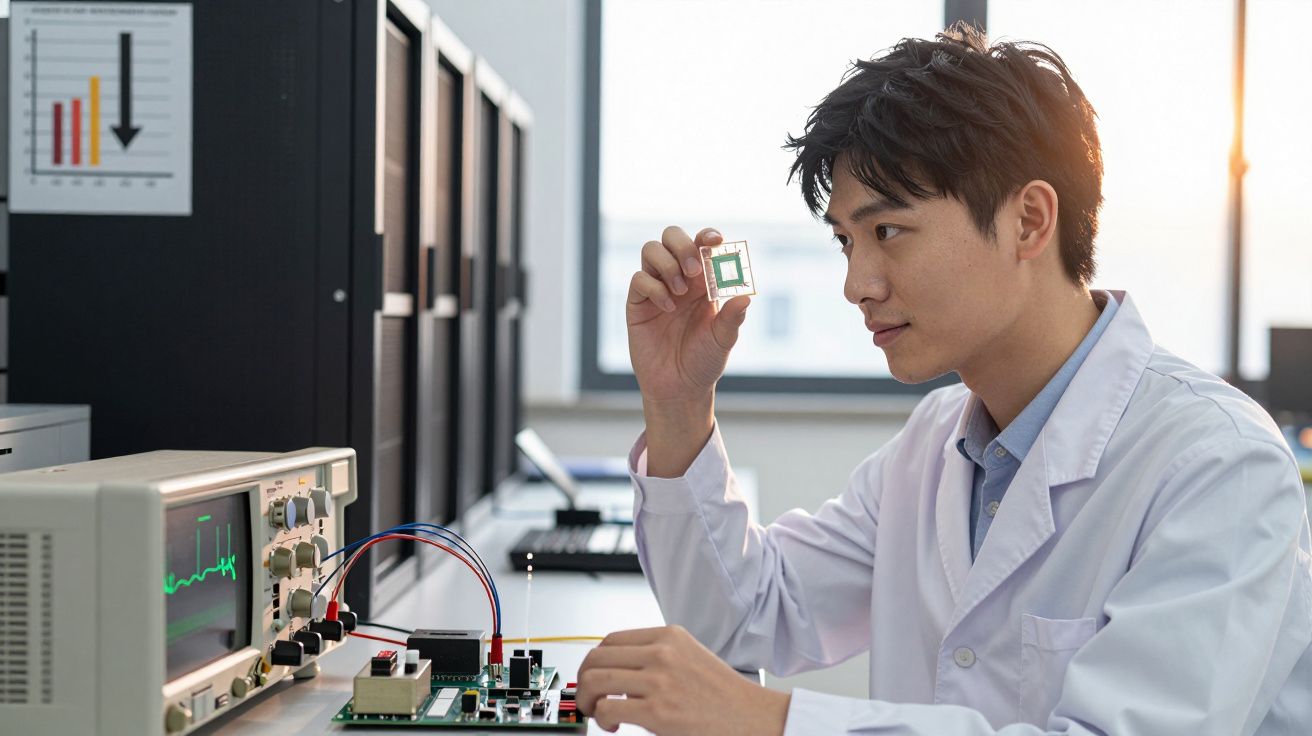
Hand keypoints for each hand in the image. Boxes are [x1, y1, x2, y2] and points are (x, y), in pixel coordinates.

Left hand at [575, 625, 789, 734]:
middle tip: (588, 697)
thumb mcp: (689, 657)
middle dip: (584, 680)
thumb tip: (618, 670)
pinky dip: (602, 718)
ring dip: (587, 699)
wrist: (751, 717)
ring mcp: (659, 681)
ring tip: (596, 712)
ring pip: (596, 681)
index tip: (594, 676)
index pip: (611, 640)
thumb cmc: (722, 694)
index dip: (595, 660)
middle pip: (597, 657)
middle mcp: (662, 653)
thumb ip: (655, 656)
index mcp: (669, 636)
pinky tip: (614, 724)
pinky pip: (608, 708)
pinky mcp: (658, 711)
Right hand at [627, 226, 751, 404]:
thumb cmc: (704, 361)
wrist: (680, 388)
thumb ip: (732, 318)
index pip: (701, 244)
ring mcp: (656, 288)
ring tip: (681, 291)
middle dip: (683, 245)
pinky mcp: (638, 304)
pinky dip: (654, 287)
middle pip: (671, 236)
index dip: (707, 236)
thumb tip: (745, 297)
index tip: (716, 241)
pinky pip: (639, 279)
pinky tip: (668, 308)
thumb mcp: (723, 339)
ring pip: (651, 250)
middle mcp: (679, 279)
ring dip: (667, 263)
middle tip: (694, 270)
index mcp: (703, 281)